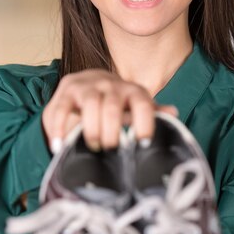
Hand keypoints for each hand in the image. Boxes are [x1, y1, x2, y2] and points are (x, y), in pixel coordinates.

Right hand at [42, 69, 177, 151]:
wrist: (86, 84)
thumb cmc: (115, 103)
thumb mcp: (134, 108)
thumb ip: (150, 113)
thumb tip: (174, 112)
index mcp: (132, 91)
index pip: (143, 104)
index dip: (145, 123)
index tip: (142, 143)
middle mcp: (110, 85)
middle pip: (112, 107)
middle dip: (112, 131)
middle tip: (112, 149)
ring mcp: (87, 86)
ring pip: (90, 105)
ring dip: (91, 129)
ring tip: (93, 146)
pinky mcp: (66, 91)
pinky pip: (61, 109)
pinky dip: (59, 129)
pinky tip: (60, 145)